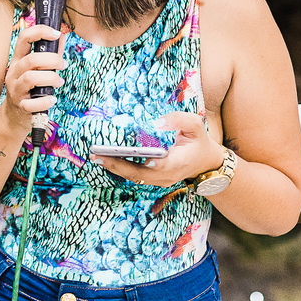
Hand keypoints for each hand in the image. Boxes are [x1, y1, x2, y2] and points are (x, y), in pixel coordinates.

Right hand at [1, 23, 66, 132]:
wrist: (15, 115)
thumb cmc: (30, 89)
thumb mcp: (36, 69)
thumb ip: (50, 53)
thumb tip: (63, 36)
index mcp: (18, 60)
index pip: (24, 38)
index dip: (40, 31)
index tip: (57, 33)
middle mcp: (13, 73)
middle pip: (31, 59)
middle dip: (52, 60)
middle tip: (63, 64)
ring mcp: (15, 89)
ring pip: (30, 78)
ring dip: (51, 78)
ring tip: (60, 82)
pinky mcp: (20, 106)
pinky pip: (32, 103)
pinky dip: (45, 101)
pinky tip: (52, 99)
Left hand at [90, 111, 225, 187]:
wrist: (204, 163)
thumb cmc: (198, 141)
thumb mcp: (196, 125)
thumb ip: (180, 120)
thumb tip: (157, 122)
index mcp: (180, 162)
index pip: (167, 165)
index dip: (157, 164)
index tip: (147, 159)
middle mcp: (167, 175)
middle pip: (141, 174)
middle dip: (118, 165)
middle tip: (98, 155)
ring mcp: (159, 180)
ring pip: (134, 177)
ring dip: (114, 168)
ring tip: (96, 156)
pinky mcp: (152, 179)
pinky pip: (133, 176)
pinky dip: (118, 168)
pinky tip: (104, 158)